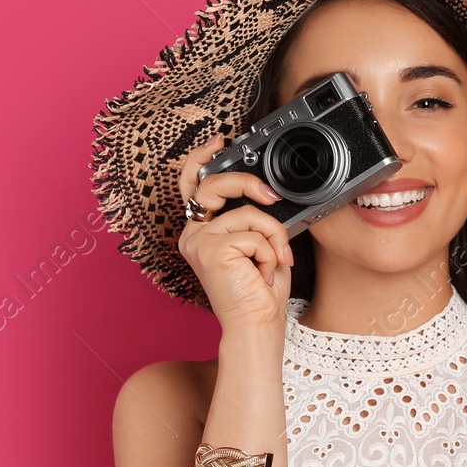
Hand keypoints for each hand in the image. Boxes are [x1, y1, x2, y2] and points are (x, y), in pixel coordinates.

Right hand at [176, 134, 294, 332]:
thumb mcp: (259, 244)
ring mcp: (198, 241)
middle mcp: (193, 234)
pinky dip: (269, 252)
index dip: (202, 159)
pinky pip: (253, 233)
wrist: (256, 324)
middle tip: (270, 196)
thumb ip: (253, 218)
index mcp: (203, 231)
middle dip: (247, 183)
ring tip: (272, 262)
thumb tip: (266, 193)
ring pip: (247, 213)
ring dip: (272, 237)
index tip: (219, 141)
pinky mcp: (210, 249)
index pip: (193, 186)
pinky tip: (263, 273)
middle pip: (214, 185)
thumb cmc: (259, 292)